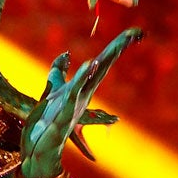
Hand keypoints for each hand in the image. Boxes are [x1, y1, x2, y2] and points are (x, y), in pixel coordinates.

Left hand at [20, 30, 139, 177]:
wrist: (39, 146)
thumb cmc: (47, 120)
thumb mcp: (53, 89)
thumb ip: (59, 72)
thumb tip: (66, 54)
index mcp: (84, 87)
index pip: (103, 62)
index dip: (117, 46)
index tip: (135, 32)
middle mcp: (85, 93)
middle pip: (104, 65)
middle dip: (118, 47)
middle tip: (137, 32)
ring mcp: (76, 102)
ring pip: (92, 78)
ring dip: (103, 62)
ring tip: (117, 45)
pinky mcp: (64, 111)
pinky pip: (74, 91)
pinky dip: (82, 78)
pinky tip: (90, 65)